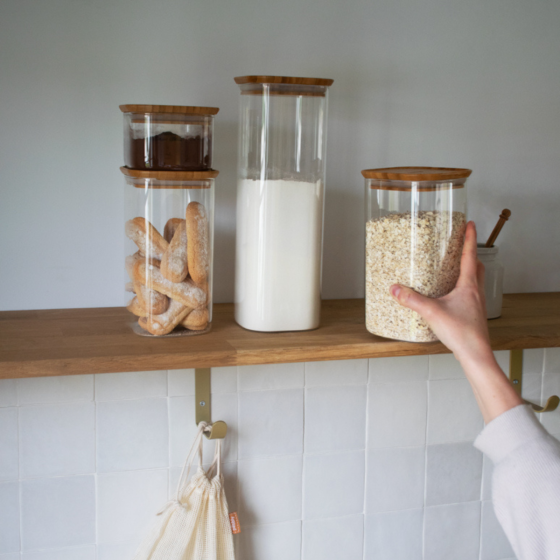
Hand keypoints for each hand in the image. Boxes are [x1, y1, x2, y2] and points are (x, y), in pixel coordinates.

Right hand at [390, 221, 492, 365]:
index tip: (470, 224)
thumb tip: (395, 289)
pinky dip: (464, 287)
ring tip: (455, 267)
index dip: (470, 238)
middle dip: (470, 253)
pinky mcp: (473, 314)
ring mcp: (477, 304)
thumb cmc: (461, 333)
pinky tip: (452, 294)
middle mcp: (476, 292)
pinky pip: (471, 294)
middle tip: (462, 245)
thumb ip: (412, 300)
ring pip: (476, 280)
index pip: (470, 255)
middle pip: (478, 266)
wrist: (476, 354)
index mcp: (469, 286)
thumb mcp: (431, 313)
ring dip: (469, 270)